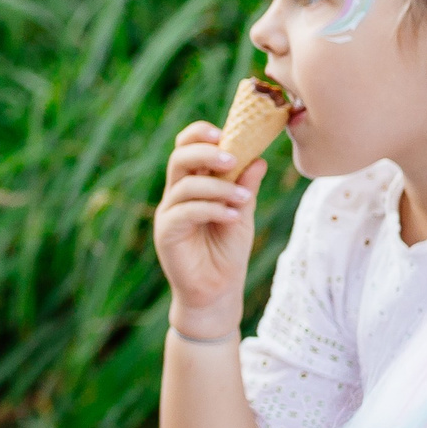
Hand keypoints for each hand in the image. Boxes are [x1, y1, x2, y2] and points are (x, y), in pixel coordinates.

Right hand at [152, 122, 262, 337]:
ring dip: (217, 187)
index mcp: (193, 185)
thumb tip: (259, 158)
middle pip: (179, 158)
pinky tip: (232, 217)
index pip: (186, 148)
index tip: (224, 132)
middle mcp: (176, 195)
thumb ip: (246, 188)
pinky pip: (185, 212)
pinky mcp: (167, 234)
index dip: (199, 134)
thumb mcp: (243, 215)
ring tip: (243, 198)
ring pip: (184, 185)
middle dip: (205, 153)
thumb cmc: (228, 254)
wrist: (217, 295)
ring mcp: (169, 214)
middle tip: (232, 159)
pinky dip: (211, 210)